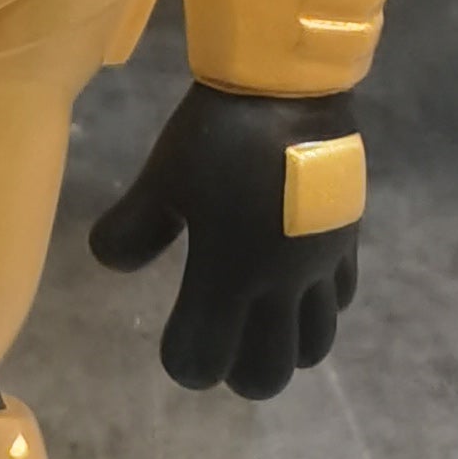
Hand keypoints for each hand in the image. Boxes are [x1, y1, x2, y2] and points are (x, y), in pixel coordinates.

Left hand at [88, 85, 361, 399]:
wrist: (289, 86)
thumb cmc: (219, 135)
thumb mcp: (162, 178)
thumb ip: (134, 228)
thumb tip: (111, 262)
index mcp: (229, 274)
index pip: (205, 359)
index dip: (185, 364)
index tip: (176, 347)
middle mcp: (280, 284)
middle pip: (270, 372)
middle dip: (240, 372)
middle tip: (221, 346)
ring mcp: (320, 265)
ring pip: (315, 345)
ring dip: (285, 347)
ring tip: (261, 324)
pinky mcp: (347, 241)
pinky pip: (339, 297)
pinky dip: (318, 307)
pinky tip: (297, 284)